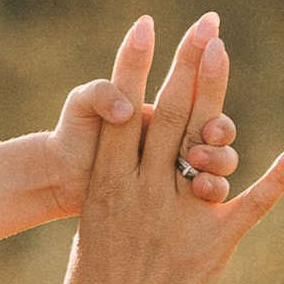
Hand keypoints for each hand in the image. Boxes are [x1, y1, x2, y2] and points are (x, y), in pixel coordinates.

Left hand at [43, 15, 239, 215]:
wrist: (62, 180)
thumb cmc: (75, 134)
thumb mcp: (82, 105)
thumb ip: (101, 94)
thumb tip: (127, 109)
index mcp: (160, 111)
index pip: (197, 95)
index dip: (209, 84)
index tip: (206, 89)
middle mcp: (176, 137)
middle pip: (217, 130)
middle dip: (221, 130)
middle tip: (210, 132)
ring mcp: (179, 168)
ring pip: (219, 161)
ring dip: (220, 158)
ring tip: (198, 158)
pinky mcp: (177, 199)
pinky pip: (207, 194)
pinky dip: (212, 188)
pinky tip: (203, 189)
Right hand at [58, 25, 283, 283]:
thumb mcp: (94, 229)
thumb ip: (115, 188)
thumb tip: (129, 156)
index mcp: (107, 186)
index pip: (122, 111)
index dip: (136, 64)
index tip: (149, 24)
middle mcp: (142, 191)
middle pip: (168, 111)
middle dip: (187, 61)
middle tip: (206, 21)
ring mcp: (179, 215)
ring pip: (203, 140)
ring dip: (217, 93)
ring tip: (223, 51)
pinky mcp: (214, 243)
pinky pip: (255, 200)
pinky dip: (283, 173)